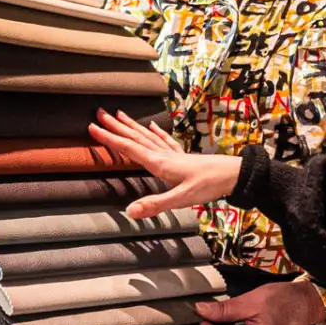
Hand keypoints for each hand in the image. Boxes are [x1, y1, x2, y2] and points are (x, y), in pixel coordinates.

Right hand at [88, 109, 241, 217]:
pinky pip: (165, 142)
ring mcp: (174, 154)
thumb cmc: (208, 185)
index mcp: (159, 163)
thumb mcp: (181, 199)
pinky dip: (157, 133)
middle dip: (116, 127)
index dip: (109, 139)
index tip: (92, 127)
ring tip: (119, 115)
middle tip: (99, 113)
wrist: (233, 175)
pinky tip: (154, 127)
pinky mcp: (183, 157)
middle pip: (136, 138)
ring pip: (148, 137)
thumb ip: (156, 204)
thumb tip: (130, 211)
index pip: (129, 148)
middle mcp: (164, 155)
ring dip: (132, 126)